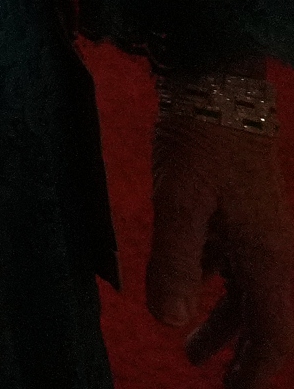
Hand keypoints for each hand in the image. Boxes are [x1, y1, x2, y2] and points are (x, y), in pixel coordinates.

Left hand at [151, 107, 293, 382]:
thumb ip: (176, 261)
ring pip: (249, 296)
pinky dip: (216, 291)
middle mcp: (272, 251)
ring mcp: (258, 232)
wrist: (219, 85)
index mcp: (268, 258)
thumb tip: (170, 321)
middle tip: (221, 388)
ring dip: (225, 328)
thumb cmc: (202, 140)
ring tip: (193, 355)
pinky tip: (189, 297)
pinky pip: (235, 267)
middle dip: (246, 359)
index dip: (256, 372)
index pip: (275, 336)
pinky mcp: (239, 214)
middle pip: (267, 322)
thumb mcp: (179, 200)